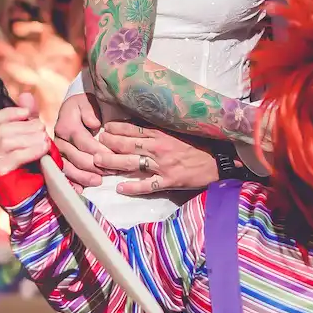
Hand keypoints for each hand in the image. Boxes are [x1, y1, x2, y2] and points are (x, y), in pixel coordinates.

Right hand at [0, 91, 56, 178]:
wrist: (33, 194)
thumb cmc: (32, 165)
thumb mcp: (33, 137)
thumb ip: (30, 118)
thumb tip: (26, 95)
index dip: (12, 112)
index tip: (28, 113)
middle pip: (4, 129)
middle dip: (27, 127)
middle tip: (43, 132)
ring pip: (7, 141)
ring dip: (31, 138)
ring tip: (45, 142)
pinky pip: (13, 156)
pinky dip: (31, 150)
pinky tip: (43, 150)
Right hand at [53, 92, 110, 190]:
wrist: (75, 109)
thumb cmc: (85, 106)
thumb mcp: (87, 102)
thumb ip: (90, 112)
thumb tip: (94, 124)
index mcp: (66, 125)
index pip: (83, 141)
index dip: (99, 150)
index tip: (113, 156)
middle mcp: (59, 140)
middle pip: (76, 157)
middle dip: (95, 166)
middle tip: (112, 171)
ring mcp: (57, 152)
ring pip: (68, 168)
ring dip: (83, 176)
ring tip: (98, 181)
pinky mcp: (59, 160)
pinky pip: (63, 173)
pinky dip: (71, 182)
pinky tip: (80, 190)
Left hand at [97, 122, 217, 195]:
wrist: (218, 161)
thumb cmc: (198, 145)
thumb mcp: (178, 132)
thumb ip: (159, 129)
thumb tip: (139, 124)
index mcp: (162, 134)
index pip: (134, 128)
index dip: (116, 128)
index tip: (104, 128)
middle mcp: (159, 148)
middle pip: (128, 145)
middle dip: (109, 144)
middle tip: (94, 144)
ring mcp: (163, 165)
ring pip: (133, 163)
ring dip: (114, 163)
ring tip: (98, 163)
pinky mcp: (169, 181)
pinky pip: (148, 185)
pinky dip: (133, 187)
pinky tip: (120, 188)